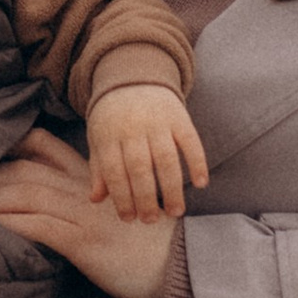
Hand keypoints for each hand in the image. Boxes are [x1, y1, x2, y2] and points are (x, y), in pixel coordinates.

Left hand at [0, 128, 174, 297]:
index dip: (5, 142)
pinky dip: (7, 220)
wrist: (183, 270)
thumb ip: (81, 203)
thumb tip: (42, 207)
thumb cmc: (146, 248)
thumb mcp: (115, 213)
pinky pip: (39, 225)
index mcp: (90, 179)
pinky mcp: (85, 242)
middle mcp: (85, 189)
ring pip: (23, 192)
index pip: (44, 145)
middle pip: (21, 167)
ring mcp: (85, 213)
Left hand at [84, 82, 208, 223]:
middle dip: (146, 199)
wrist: (133, 76)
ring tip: (175, 211)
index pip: (114, 172)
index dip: (122, 198)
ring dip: (172, 188)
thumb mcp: (99, 139)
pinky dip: (198, 162)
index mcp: (108, 136)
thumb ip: (99, 169)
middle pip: (140, 168)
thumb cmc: (113, 117)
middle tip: (152, 220)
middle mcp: (132, 128)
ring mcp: (157, 121)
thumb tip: (96, 200)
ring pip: (166, 159)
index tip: (129, 219)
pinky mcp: (179, 116)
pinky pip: (191, 141)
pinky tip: (202, 183)